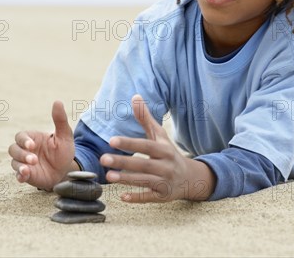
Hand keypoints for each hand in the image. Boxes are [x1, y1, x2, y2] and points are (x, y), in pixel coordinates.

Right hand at [8, 101, 78, 190]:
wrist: (67, 169)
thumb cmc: (63, 150)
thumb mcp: (64, 135)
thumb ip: (60, 120)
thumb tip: (58, 102)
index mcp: (32, 138)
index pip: (20, 136)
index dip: (24, 140)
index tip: (32, 145)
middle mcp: (25, 150)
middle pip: (13, 149)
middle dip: (22, 153)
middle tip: (34, 159)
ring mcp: (24, 163)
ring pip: (14, 162)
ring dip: (20, 165)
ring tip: (29, 167)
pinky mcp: (27, 175)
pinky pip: (18, 175)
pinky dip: (20, 175)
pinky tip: (25, 175)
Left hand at [100, 95, 215, 202]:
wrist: (190, 177)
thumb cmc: (168, 153)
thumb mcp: (159, 136)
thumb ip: (145, 118)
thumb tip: (135, 96)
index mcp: (164, 150)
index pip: (145, 145)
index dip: (129, 143)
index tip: (112, 140)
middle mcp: (166, 166)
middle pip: (143, 164)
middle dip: (123, 162)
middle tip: (103, 159)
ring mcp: (165, 182)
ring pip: (144, 181)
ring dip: (126, 179)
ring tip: (108, 176)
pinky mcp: (163, 196)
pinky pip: (149, 197)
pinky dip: (137, 197)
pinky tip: (122, 197)